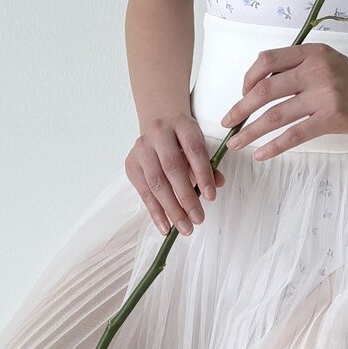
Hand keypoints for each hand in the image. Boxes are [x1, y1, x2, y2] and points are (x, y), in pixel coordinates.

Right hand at [125, 111, 225, 235]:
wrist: (158, 121)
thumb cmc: (181, 137)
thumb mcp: (198, 142)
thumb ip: (208, 164)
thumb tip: (216, 185)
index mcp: (181, 125)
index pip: (194, 150)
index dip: (203, 175)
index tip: (211, 197)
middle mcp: (158, 134)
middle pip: (172, 168)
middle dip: (186, 197)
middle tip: (198, 219)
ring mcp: (141, 149)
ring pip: (156, 182)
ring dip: (171, 209)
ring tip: (184, 227)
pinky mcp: (131, 164)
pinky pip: (144, 192)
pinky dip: (155, 212)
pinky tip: (165, 226)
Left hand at [219, 43, 347, 159]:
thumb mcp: (330, 64)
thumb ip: (301, 69)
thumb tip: (261, 87)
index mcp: (312, 52)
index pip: (267, 60)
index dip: (248, 79)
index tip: (242, 96)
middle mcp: (317, 69)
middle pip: (264, 89)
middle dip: (240, 109)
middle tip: (227, 123)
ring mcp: (325, 93)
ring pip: (275, 114)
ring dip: (250, 131)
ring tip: (236, 143)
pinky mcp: (334, 117)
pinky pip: (294, 134)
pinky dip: (273, 146)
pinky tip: (261, 154)